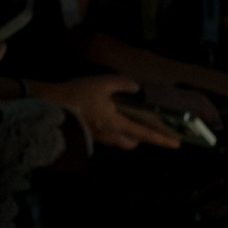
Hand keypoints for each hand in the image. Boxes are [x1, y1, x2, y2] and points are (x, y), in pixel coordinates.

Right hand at [33, 73, 181, 150]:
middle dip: (140, 138)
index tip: (177, 144)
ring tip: (126, 117)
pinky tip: (108, 115)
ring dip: (126, 133)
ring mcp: (98, 137)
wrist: (50, 105)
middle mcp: (109, 135)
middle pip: (131, 143)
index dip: (162, 138)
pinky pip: (106, 136)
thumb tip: (136, 88)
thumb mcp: (104, 83)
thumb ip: (124, 84)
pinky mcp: (88, 134)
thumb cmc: (78, 95)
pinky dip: (112, 128)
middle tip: (145, 125)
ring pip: (118, 141)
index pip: (144, 134)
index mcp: (116, 124)